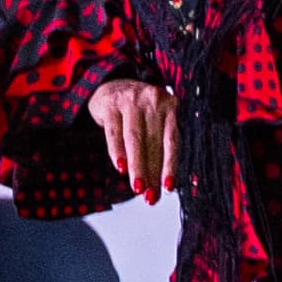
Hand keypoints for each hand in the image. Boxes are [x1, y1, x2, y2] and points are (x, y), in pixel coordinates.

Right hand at [88, 77, 175, 202]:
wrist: (111, 84)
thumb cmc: (137, 112)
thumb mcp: (154, 120)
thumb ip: (158, 146)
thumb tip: (159, 186)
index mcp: (169, 107)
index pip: (171, 141)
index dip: (170, 165)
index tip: (168, 187)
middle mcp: (153, 101)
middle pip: (153, 143)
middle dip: (151, 173)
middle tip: (150, 197)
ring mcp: (131, 100)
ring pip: (135, 139)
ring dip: (136, 166)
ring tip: (137, 188)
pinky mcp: (110, 104)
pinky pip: (114, 132)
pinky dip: (117, 151)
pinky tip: (120, 167)